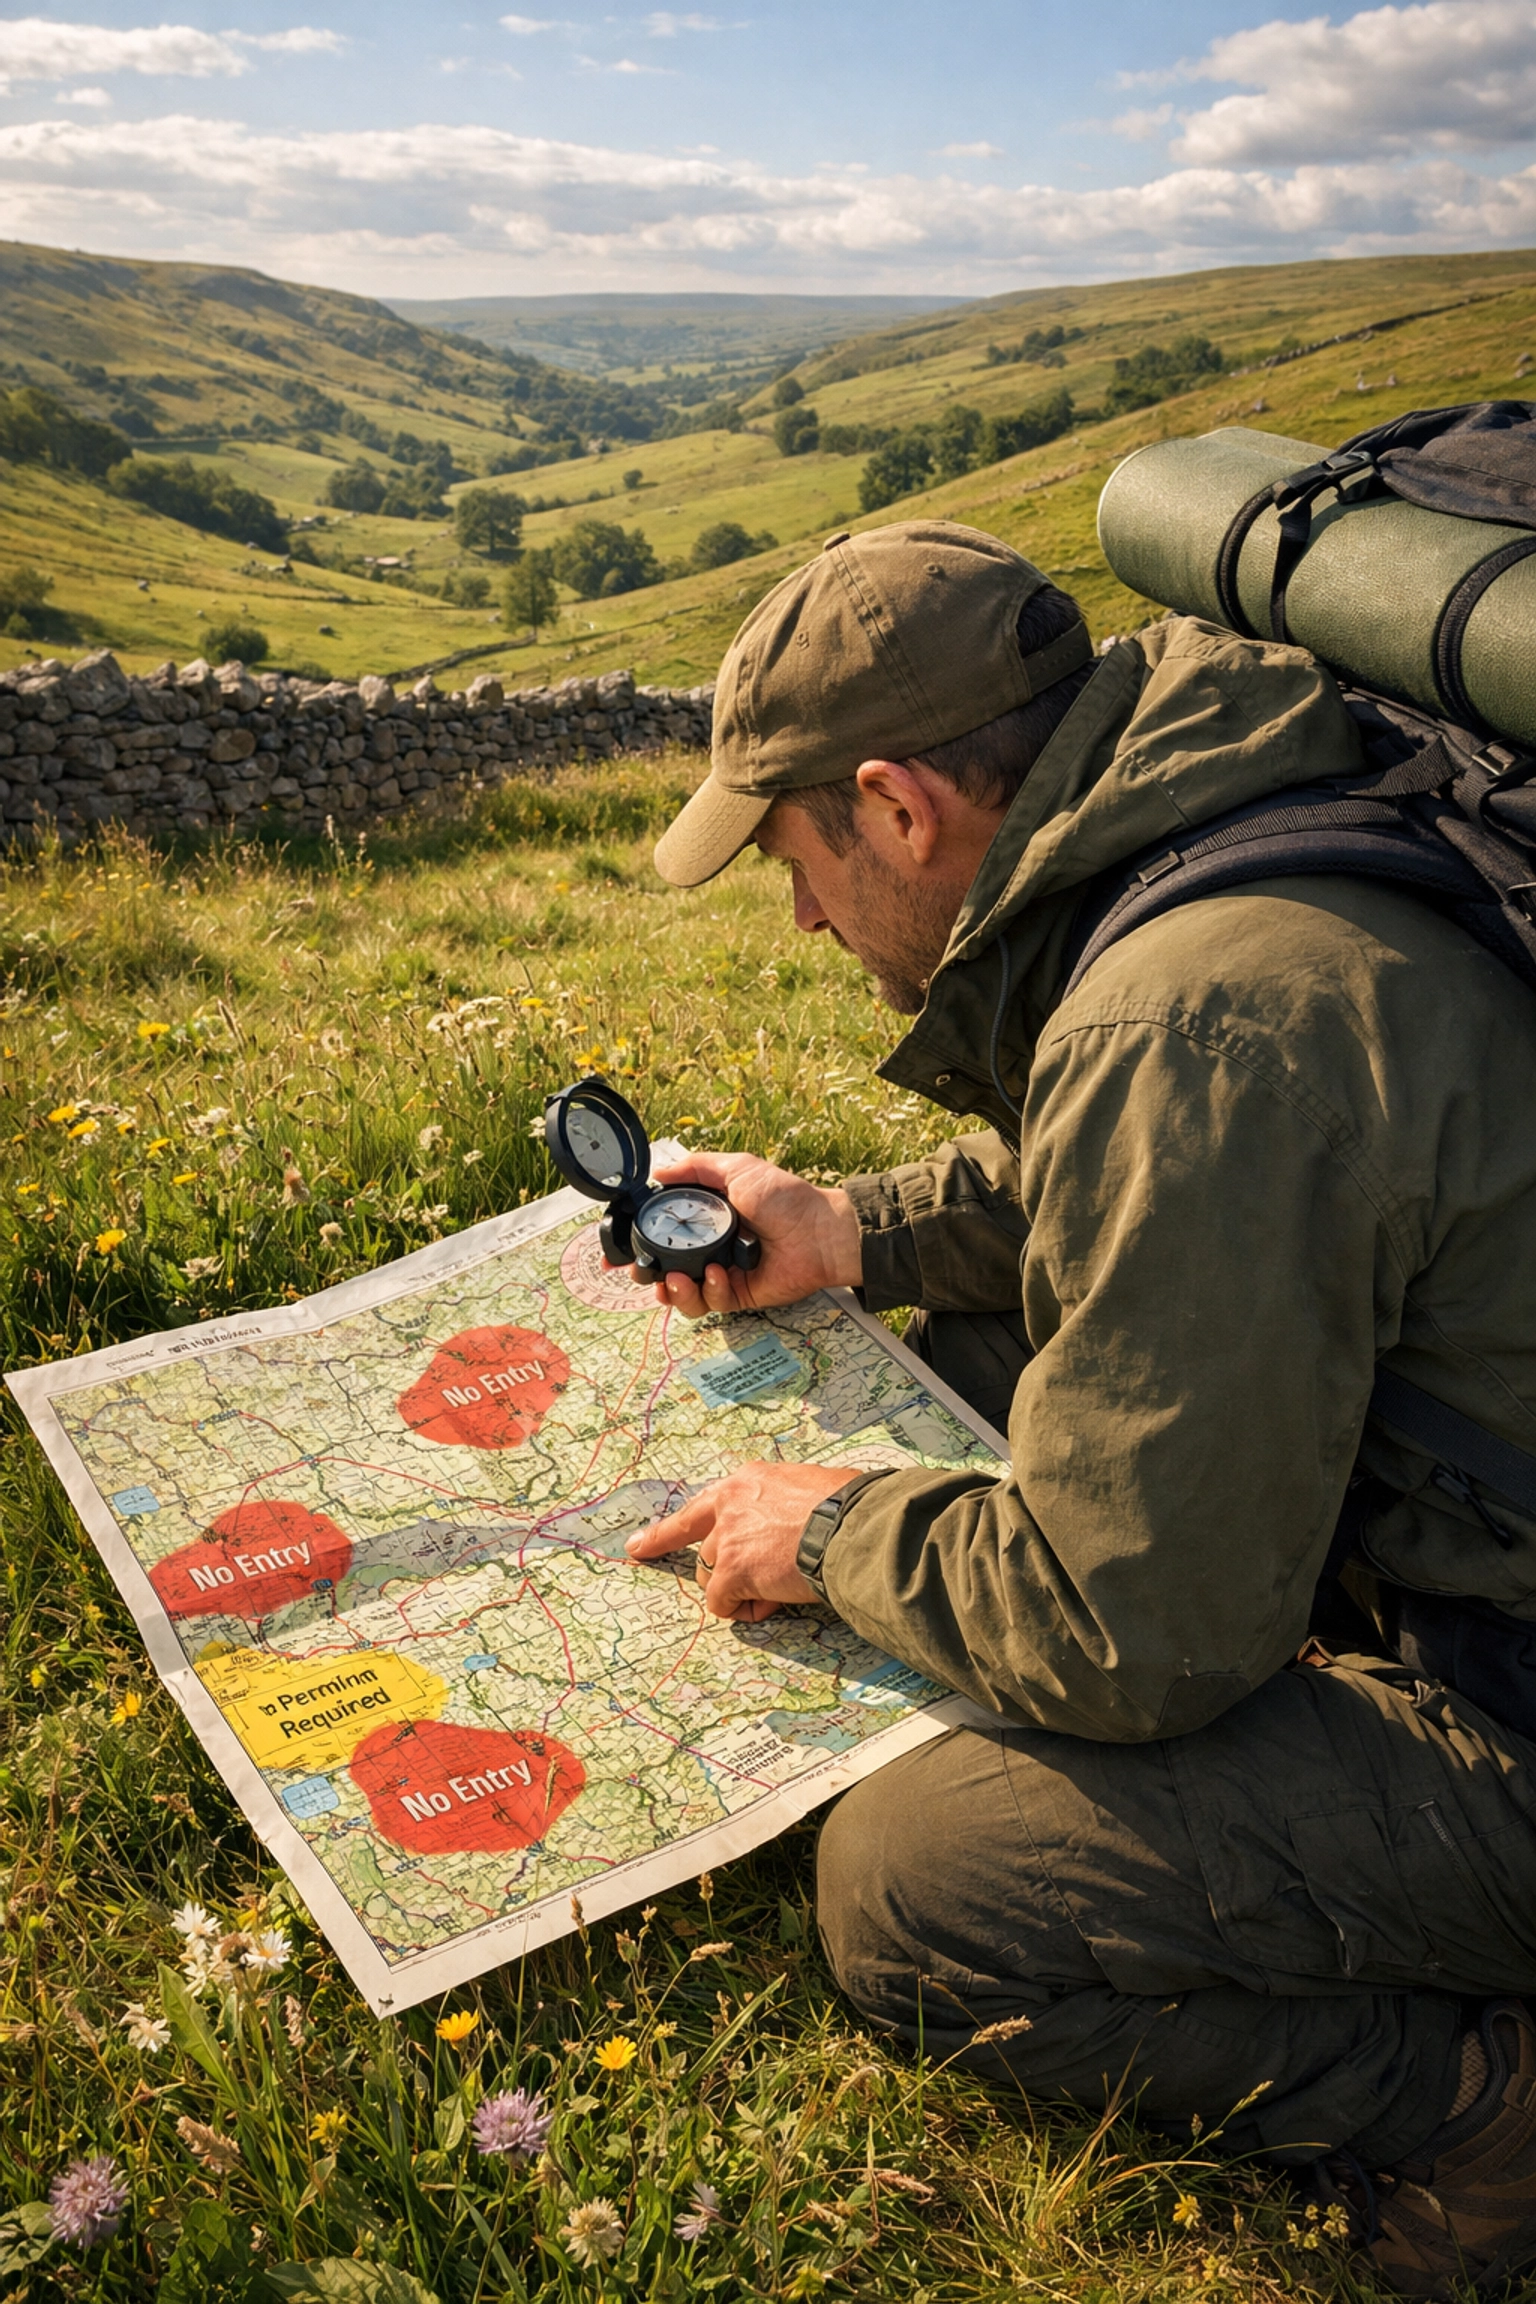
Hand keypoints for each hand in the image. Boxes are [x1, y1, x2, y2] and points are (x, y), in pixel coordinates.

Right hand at [604, 1151, 862, 1318]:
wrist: (819, 1230)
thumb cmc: (782, 1197)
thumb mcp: (736, 1169)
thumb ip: (696, 1168)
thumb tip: (658, 1171)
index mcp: (704, 1219)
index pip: (658, 1235)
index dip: (633, 1245)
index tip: (612, 1254)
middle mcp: (708, 1248)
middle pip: (661, 1270)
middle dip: (645, 1275)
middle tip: (640, 1272)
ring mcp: (721, 1274)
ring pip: (681, 1294)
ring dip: (672, 1290)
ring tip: (674, 1279)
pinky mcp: (737, 1296)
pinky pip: (710, 1303)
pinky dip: (707, 1291)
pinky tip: (718, 1275)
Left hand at [626, 1460, 855, 1620]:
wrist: (855, 1526)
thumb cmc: (850, 1508)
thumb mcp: (810, 1488)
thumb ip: (785, 1506)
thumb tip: (796, 1528)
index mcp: (749, 1481)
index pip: (697, 1508)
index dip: (664, 1532)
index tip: (636, 1546)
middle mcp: (730, 1505)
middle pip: (704, 1550)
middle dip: (719, 1572)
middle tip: (742, 1587)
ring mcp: (729, 1538)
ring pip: (710, 1577)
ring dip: (738, 1590)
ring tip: (778, 1589)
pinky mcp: (735, 1571)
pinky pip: (721, 1603)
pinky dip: (743, 1610)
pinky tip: (771, 1602)